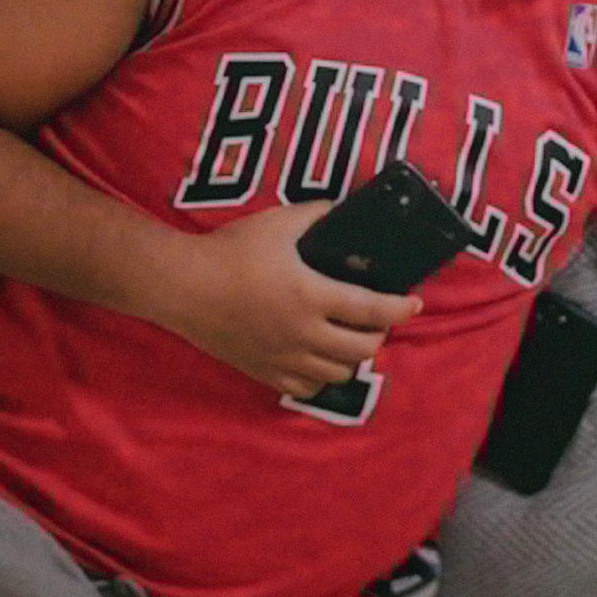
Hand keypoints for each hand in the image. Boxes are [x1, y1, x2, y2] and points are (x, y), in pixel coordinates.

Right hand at [150, 202, 421, 396]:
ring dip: (352, 357)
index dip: (402, 309)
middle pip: (361, 349)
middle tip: (378, 317)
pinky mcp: (261, 370)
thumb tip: (343, 209)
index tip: (415, 303)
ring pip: (336, 373)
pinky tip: (320, 358)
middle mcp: (302, 333)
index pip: (373, 310)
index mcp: (312, 296)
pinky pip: (304, 387)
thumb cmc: (230, 251)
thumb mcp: (280, 222)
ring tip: (352, 336)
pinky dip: (321, 376)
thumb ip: (318, 214)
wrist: (180, 286)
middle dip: (379, 333)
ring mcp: (282, 356)